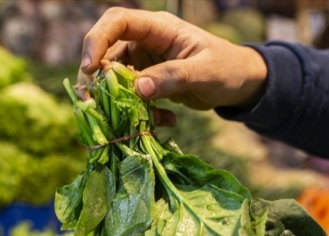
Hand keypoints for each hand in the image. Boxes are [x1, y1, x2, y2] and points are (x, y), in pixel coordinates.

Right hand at [81, 7, 267, 119]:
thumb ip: (173, 77)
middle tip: (98, 105)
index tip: (89, 68)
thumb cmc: (227, 69)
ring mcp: (145, 63)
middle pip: (107, 53)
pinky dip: (140, 113)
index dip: (97, 40)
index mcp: (158, 28)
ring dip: (120, 102)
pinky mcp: (148, 83)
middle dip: (100, 80)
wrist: (239, 84)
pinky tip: (164, 121)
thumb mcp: (204, 73)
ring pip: (115, 80)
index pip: (117, 22)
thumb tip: (138, 88)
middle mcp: (146, 42)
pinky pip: (131, 98)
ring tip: (139, 119)